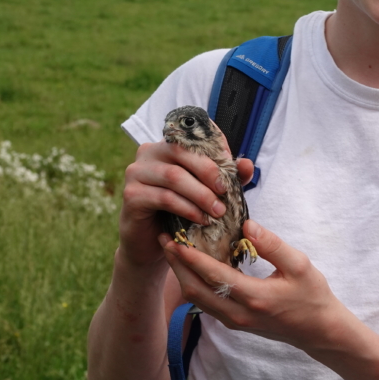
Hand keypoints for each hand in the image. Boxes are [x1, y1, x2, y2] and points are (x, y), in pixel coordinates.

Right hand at [119, 140, 253, 268]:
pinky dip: (187, 208)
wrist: (151, 243)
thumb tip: (247, 164)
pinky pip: (164, 197)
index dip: (215, 147)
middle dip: (209, 172)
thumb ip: (226, 177)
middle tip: (225, 192)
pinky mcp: (131, 195)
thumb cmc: (180, 212)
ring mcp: (136, 173)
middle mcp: (148, 152)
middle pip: (182, 152)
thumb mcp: (206, 192)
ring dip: (201, 194)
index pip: (192, 136)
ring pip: (174, 176)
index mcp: (167, 145)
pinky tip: (200, 219)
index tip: (233, 167)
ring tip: (218, 211)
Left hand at [161, 220, 349, 350]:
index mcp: (254, 297)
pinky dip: (194, 283)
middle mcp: (238, 313)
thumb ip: (272, 244)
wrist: (318, 330)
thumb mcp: (299, 264)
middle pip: (195, 290)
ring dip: (181, 274)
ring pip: (196, 299)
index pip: (213, 275)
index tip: (175, 238)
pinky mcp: (234, 322)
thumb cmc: (312, 295)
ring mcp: (234, 321)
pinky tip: (191, 266)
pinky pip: (205, 303)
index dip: (191, 257)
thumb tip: (247, 224)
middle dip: (177, 264)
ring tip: (172, 250)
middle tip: (163, 240)